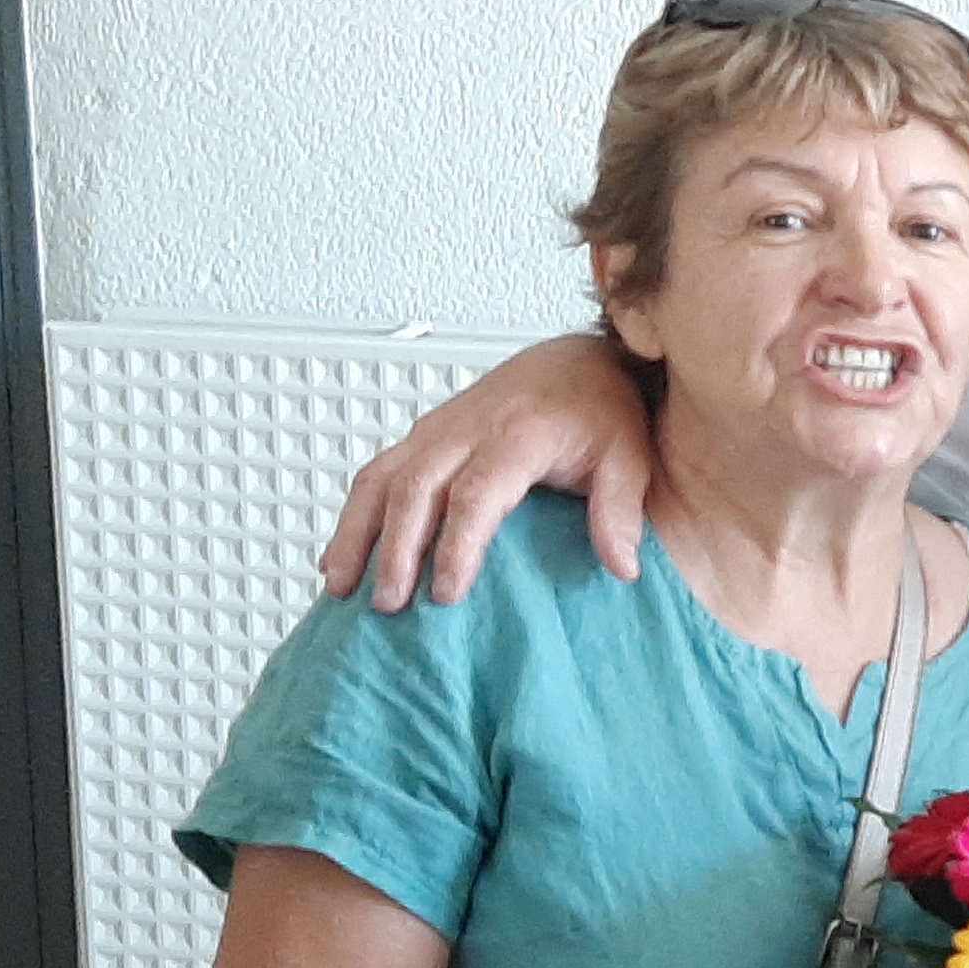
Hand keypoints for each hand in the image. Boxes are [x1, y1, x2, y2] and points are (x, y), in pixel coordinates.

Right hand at [318, 335, 652, 609]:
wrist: (577, 362)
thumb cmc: (602, 411)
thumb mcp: (628, 457)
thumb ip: (620, 510)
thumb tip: (621, 567)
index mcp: (518, 433)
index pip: (476, 493)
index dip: (457, 545)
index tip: (446, 594)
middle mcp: (467, 428)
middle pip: (415, 488)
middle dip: (397, 549)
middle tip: (390, 605)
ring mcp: (438, 431)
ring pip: (380, 478)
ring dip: (357, 534)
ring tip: (342, 588)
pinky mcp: (422, 438)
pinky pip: (376, 475)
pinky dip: (353, 518)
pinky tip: (340, 561)